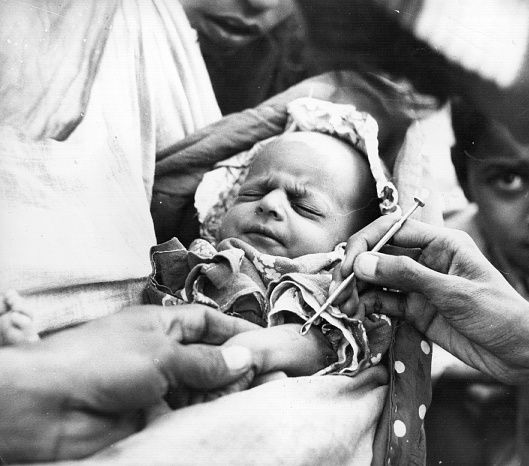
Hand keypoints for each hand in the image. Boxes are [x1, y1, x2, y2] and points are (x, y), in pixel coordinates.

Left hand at [0, 305, 258, 462]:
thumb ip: (204, 361)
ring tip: (254, 398)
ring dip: (224, 393)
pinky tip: (225, 418)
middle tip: (268, 376)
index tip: (263, 340)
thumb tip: (243, 359)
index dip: (234, 328)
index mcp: (159, 324)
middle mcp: (160, 354)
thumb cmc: (99, 361)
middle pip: (207, 357)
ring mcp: (156, 387)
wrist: (49, 405)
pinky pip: (187, 415)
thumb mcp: (161, 353)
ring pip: (200, 389)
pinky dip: (206, 416)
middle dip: (235, 366)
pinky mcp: (151, 418)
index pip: (205, 321)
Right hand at [334, 215, 528, 384]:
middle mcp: (427, 259)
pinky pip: (385, 302)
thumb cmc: (499, 314)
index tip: (348, 266)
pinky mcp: (417, 310)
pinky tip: (360, 313)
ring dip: (359, 291)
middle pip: (380, 254)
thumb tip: (363, 263)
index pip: (392, 229)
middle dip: (356, 270)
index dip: (366, 244)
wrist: (520, 353)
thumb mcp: (452, 292)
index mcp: (442, 242)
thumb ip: (406, 275)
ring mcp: (420, 285)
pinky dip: (369, 306)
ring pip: (378, 280)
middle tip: (339, 291)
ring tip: (346, 308)